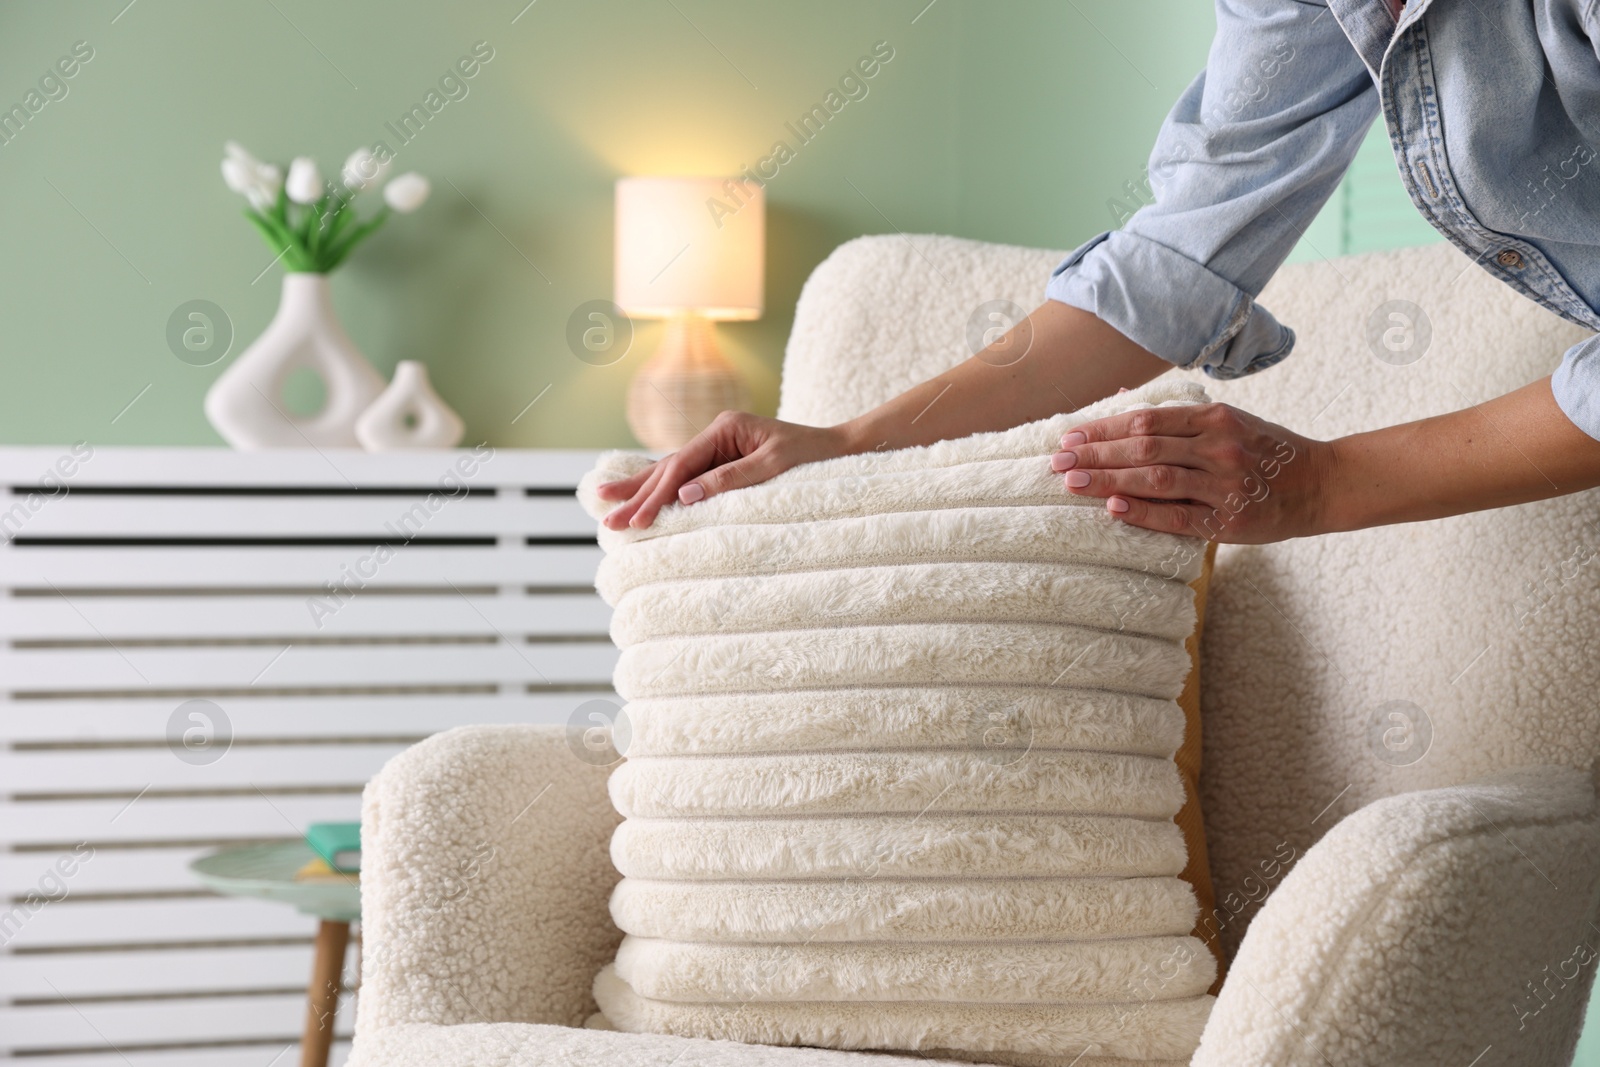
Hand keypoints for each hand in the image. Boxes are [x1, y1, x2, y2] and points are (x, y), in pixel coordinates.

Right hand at [598, 411, 853, 529]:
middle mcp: (716, 434)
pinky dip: (662, 488)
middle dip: (637, 495)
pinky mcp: (724, 461)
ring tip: (603, 500)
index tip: (637, 520)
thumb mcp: (774, 466)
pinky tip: (639, 492)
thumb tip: (686, 496)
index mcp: (725, 428)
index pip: (681, 466)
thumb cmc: (813, 455)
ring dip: (640, 490)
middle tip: (607, 520)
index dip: (656, 495)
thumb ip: (731, 479)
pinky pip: (686, 477)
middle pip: (668, 468)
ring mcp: (718, 447)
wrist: (839, 449)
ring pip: (671, 472)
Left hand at [1051, 402, 1332, 543]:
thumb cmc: (1266, 451)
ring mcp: (1225, 484)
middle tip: (1058, 462)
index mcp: (1215, 418)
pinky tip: (1113, 509)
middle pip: (1144, 447)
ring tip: (1073, 483)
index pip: (1146, 420)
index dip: (1103, 428)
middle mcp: (1218, 446)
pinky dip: (1144, 512)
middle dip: (1096, 454)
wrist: (1321, 484)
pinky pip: (1178, 516)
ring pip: (1155, 479)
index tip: (1069, 436)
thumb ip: (1178, 415)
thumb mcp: (1228, 420)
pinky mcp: (1229, 520)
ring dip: (1109, 480)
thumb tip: (1121, 399)